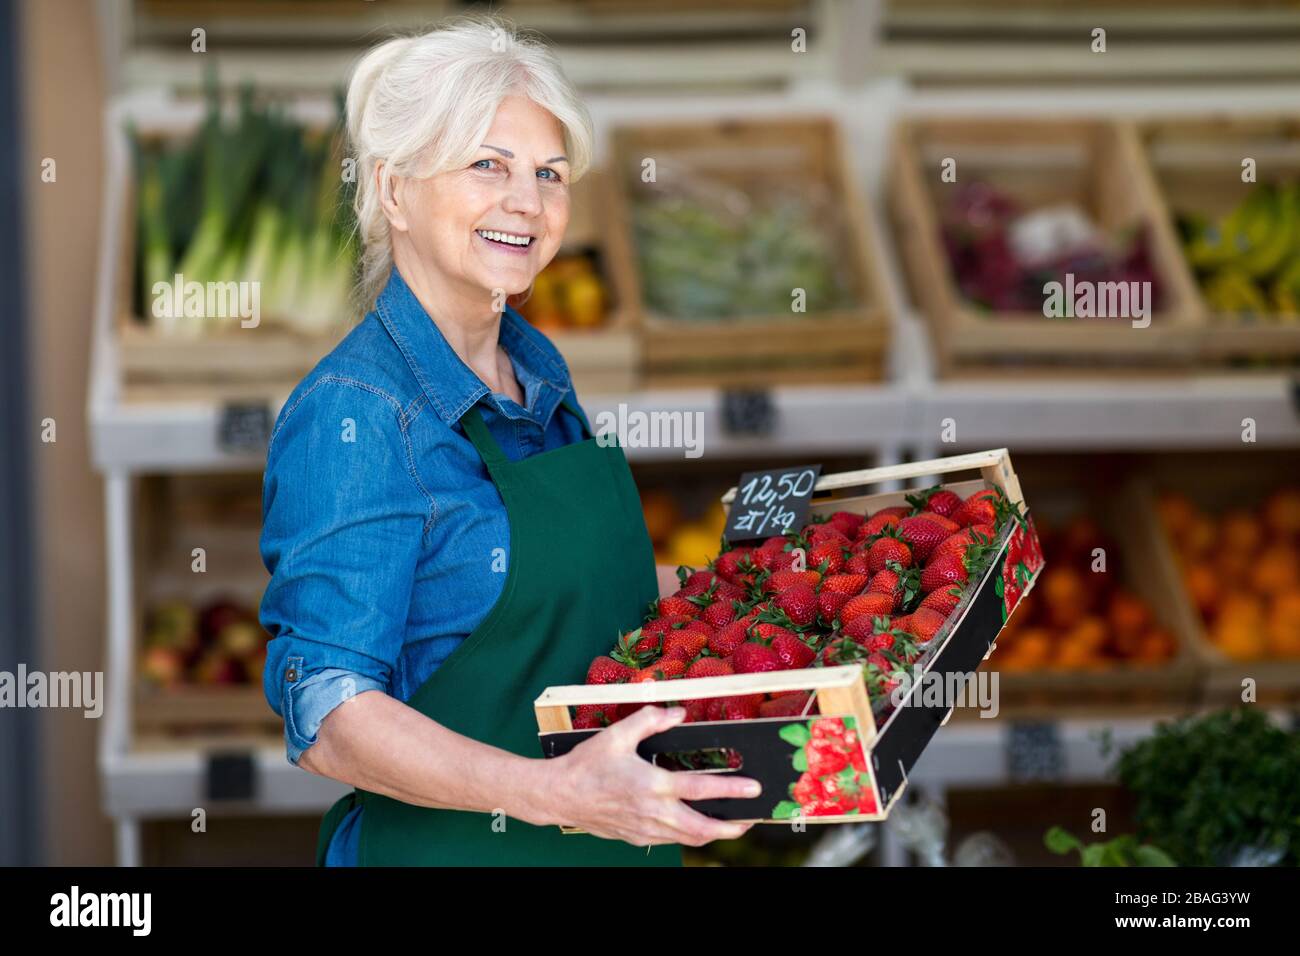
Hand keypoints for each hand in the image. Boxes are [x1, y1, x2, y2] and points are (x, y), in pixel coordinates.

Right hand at [544, 705, 760, 846]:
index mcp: (651, 785)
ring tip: (731, 824)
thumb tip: (678, 713)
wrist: (559, 796)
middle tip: (751, 817)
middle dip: (731, 826)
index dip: (731, 789)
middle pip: (702, 828)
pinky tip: (696, 825)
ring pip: (689, 840)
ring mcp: (645, 830)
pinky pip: (671, 842)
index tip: (753, 787)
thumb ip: (650, 720)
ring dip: (713, 834)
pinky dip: (689, 836)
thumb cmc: (586, 764)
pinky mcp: (637, 838)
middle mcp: (652, 812)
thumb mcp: (617, 734)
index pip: (700, 789)